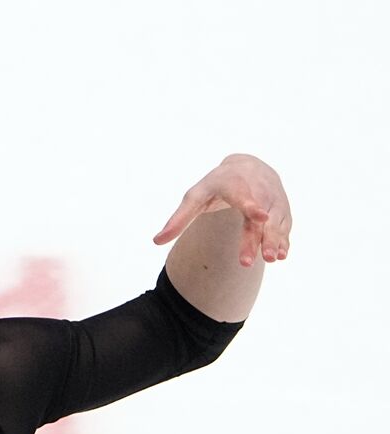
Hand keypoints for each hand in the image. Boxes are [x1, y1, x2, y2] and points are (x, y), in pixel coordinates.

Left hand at [153, 153, 291, 266]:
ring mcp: (272, 199)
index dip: (252, 206)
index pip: (243, 196)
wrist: (247, 167)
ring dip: (275, 239)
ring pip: (276, 221)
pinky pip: (284, 224)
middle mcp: (257, 190)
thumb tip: (156, 241)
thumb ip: (178, 219)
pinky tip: (282, 254)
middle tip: (262, 258)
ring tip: (273, 259)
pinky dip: (284, 238)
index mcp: (234, 185)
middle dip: (262, 236)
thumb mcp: (194, 197)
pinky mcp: (281, 209)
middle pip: (261, 215)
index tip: (259, 216)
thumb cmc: (215, 185)